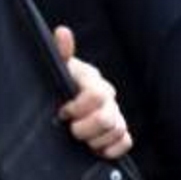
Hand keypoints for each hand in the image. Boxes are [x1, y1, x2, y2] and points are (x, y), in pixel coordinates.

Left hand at [54, 25, 131, 159]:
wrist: (56, 104)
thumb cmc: (55, 84)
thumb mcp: (55, 69)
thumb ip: (61, 53)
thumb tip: (63, 31)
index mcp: (92, 81)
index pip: (97, 96)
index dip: (79, 108)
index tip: (63, 112)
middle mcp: (107, 96)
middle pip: (108, 118)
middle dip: (85, 128)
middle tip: (70, 128)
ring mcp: (115, 114)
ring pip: (117, 131)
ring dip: (95, 139)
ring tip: (79, 137)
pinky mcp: (118, 132)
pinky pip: (125, 141)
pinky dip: (110, 148)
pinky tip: (95, 147)